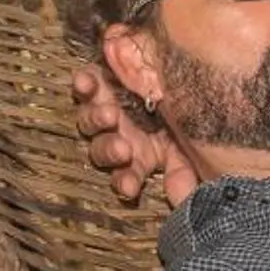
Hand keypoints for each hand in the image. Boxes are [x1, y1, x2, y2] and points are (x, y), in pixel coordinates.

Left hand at [70, 61, 197, 208]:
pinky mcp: (98, 82)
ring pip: (90, 120)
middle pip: (103, 150)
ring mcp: (104, 108)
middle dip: (111, 151)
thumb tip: (182, 196)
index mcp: (137, 157)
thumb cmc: (182, 114)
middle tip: (123, 149)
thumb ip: (182, 171)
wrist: (177, 74)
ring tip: (110, 115)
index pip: (126, 177)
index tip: (130, 188)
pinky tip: (85, 83)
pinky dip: (83, 85)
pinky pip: (85, 85)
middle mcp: (116, 135)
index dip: (125, 182)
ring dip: (98, 120)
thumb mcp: (186, 146)